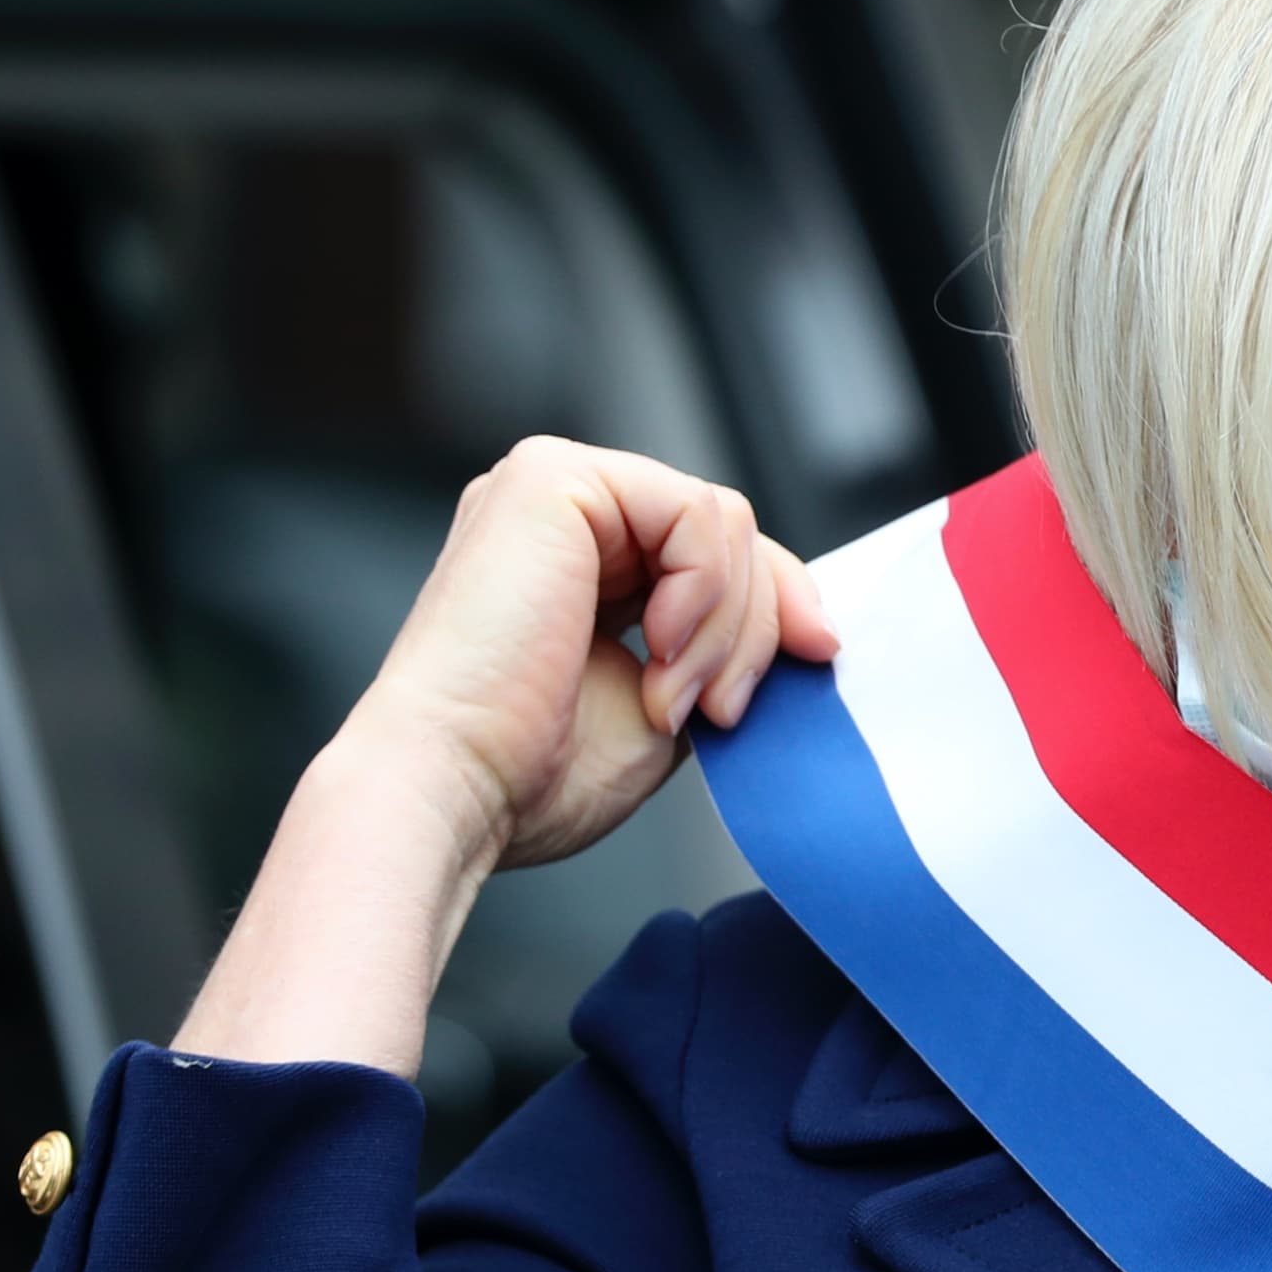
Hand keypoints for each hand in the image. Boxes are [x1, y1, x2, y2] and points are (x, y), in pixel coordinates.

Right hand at [361, 436, 838, 874]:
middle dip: (755, 626)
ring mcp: (552, 488)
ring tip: (670, 696)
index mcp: (582, 562)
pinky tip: (657, 646)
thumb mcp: (668, 699)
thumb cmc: (531, 775)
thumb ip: (720, 649)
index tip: (817, 656)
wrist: (454, 793)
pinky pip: (694, 510)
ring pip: (721, 522)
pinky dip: (702, 589)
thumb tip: (803, 629)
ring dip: (724, 627)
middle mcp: (562, 516)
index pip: (717, 554)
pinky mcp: (550, 478)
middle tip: (720, 708)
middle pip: (729, 532)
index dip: (781, 603)